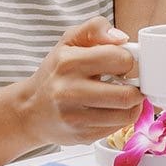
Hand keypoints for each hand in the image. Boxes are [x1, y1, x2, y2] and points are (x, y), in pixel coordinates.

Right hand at [18, 17, 142, 144]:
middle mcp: (69, 91)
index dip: (127, 59)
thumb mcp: (69, 41)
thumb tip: (122, 38)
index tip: (122, 62)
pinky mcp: (82, 136)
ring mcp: (75, 118)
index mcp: (68, 62)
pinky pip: (117, 128)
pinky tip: (110, 108)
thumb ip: (95, 28)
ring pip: (126, 115)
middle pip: (127, 95)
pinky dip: (121, 117)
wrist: (30, 110)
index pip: (120, 59)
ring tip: (122, 95)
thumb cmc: (55, 73)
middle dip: (136, 87)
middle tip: (130, 82)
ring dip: (132, 104)